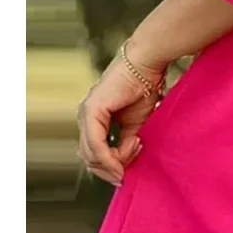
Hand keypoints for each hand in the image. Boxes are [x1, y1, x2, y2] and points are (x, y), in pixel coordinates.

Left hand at [77, 48, 165, 186]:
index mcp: (95, 120)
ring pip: (91, 155)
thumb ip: (127, 141)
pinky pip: (96, 145)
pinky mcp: (91, 112)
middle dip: (111, 168)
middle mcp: (86, 117)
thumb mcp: (136, 123)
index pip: (94, 154)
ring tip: (136, 149)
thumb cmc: (145, 85)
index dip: (111, 166)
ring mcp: (86, 114)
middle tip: (130, 167)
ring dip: (114, 162)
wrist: (146, 63)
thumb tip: (123, 163)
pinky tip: (125, 155)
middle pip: (89, 158)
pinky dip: (110, 156)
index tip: (130, 169)